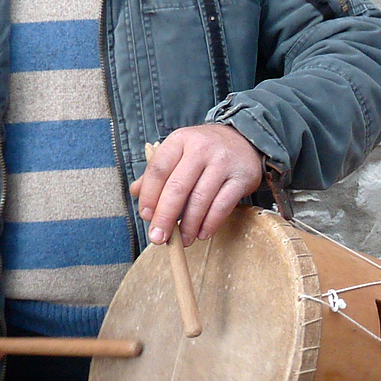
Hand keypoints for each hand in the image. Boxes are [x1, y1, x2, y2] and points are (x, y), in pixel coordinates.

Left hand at [129, 123, 263, 246]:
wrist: (245, 139)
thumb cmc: (205, 151)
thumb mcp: (179, 152)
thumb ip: (158, 172)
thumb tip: (135, 192)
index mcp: (180, 140)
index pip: (158, 170)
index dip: (149, 196)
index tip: (146, 216)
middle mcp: (202, 148)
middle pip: (178, 187)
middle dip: (165, 217)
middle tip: (158, 238)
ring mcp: (223, 162)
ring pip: (200, 199)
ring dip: (189, 225)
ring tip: (183, 240)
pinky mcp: (241, 177)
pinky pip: (222, 206)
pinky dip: (210, 224)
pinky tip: (202, 233)